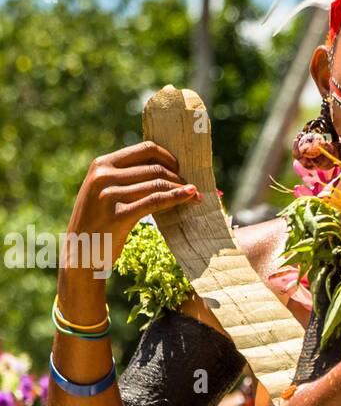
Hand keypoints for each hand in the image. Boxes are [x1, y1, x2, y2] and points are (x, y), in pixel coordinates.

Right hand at [66, 141, 202, 275]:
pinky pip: (155, 202)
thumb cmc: (98, 224)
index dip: (168, 157)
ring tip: (195, 196)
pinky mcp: (119, 215)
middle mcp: (103, 176)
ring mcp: (109, 196)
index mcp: (101, 165)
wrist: (80, 255)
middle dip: (178, 177)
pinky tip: (190, 198)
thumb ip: (125, 178)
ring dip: (181, 189)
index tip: (180, 168)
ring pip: (157, 184)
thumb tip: (164, 170)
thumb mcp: (104, 193)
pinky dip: (176, 198)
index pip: (144, 149)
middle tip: (192, 188)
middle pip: (154, 168)